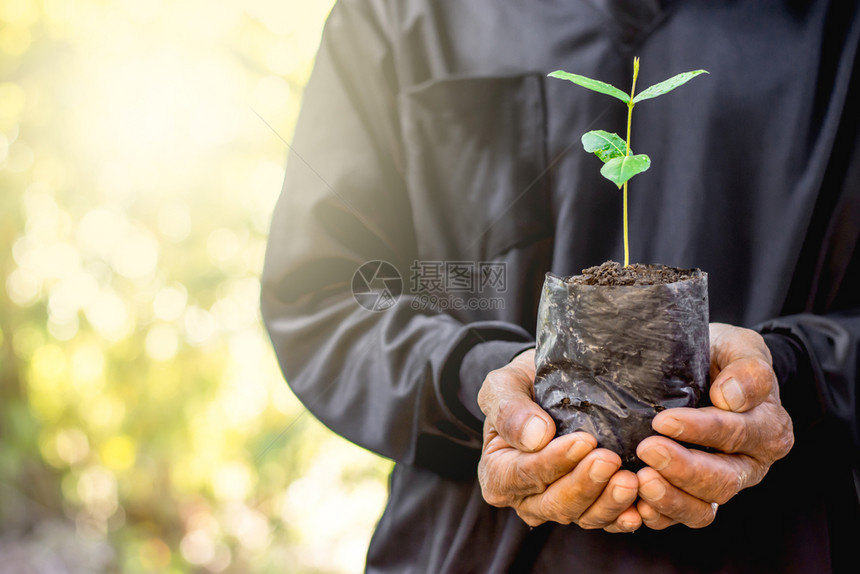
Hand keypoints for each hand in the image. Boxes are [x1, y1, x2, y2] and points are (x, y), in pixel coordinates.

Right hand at [477, 349, 640, 531]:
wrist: (547, 388)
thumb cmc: (522, 386)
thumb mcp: (504, 385)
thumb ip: (510, 410)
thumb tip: (536, 436)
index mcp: (497, 473)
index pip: (524, 474)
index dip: (554, 462)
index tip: (584, 441)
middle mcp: (524, 498)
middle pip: (553, 503)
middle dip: (584, 484)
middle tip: (610, 459)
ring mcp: (557, 506)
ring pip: (581, 517)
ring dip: (608, 503)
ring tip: (631, 481)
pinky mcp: (587, 508)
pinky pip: (605, 520)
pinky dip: (623, 516)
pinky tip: (640, 507)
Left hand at [635, 323, 794, 528]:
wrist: (704, 371)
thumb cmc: (720, 357)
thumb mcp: (739, 346)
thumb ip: (747, 366)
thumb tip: (731, 397)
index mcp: (768, 427)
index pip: (738, 434)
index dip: (702, 431)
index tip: (664, 420)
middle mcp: (750, 464)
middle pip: (723, 480)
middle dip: (683, 468)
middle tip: (647, 449)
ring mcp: (722, 484)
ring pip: (704, 508)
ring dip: (671, 499)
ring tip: (641, 481)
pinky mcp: (695, 497)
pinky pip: (681, 517)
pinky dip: (660, 515)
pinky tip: (635, 505)